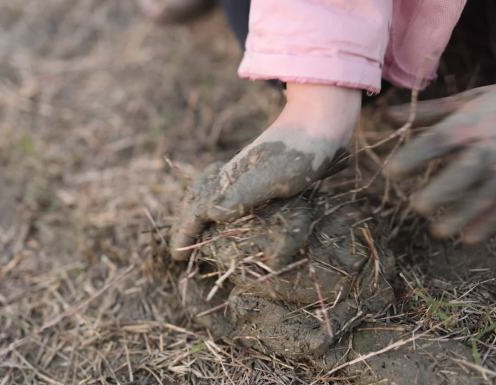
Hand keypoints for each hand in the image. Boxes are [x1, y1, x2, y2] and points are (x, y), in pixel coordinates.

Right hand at [171, 84, 360, 258]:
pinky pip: (226, 192)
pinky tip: (225, 211)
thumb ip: (242, 196)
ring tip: (195, 232)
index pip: (196, 211)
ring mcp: (243, 174)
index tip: (176, 255)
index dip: (185, 233)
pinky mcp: (258, 173)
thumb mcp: (271, 178)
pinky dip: (217, 204)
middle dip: (186, 224)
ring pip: (208, 195)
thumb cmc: (298, 153)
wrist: (319, 122)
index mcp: (229, 180)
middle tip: (180, 247)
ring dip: (198, 214)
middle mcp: (230, 177)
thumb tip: (210, 215)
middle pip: (196, 200)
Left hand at [386, 84, 495, 242]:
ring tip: (438, 233)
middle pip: (466, 168)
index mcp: (471, 123)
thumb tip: (386, 114)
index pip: (438, 139)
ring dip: (463, 215)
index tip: (391, 173)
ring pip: (487, 194)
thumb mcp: (469, 101)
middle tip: (417, 207)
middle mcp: (490, 146)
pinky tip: (468, 239)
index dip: (415, 155)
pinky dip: (489, 224)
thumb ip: (428, 113)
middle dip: (443, 189)